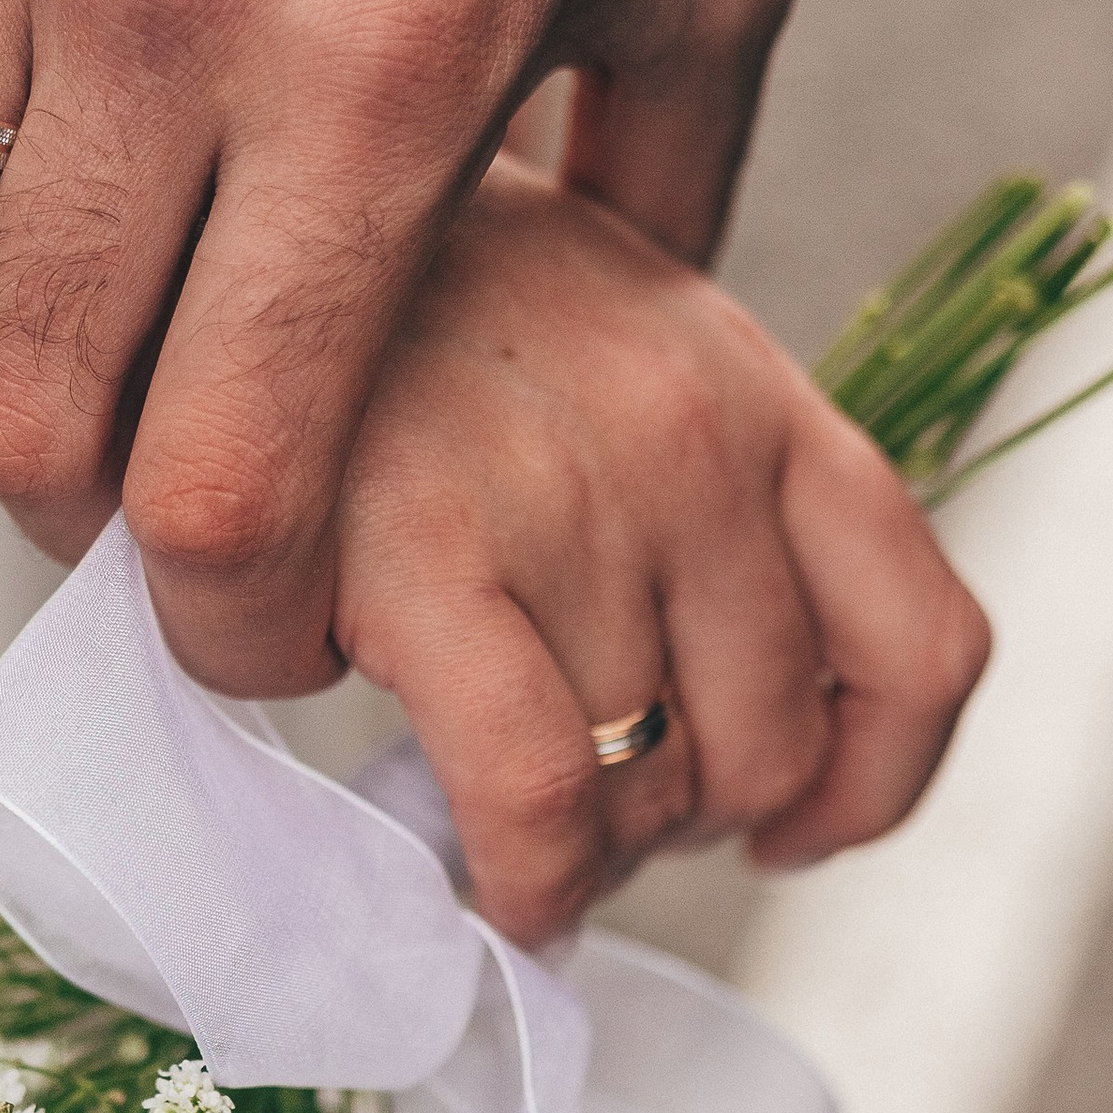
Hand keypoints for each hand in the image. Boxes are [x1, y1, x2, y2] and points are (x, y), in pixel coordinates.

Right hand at [330, 160, 989, 944]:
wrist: (194, 228)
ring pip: (647, 791)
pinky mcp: (419, 546)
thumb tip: (713, 720)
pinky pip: (536, 795)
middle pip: (769, 750)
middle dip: (672, 817)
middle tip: (563, 796)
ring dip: (575, 846)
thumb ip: (678, 489)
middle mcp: (691, 431)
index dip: (871, 782)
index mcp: (747, 386)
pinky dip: (525, 880)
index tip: (791, 831)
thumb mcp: (583, 346)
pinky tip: (482, 884)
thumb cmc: (371, 317)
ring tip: (478, 796)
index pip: (918, 645)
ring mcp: (567, 488)